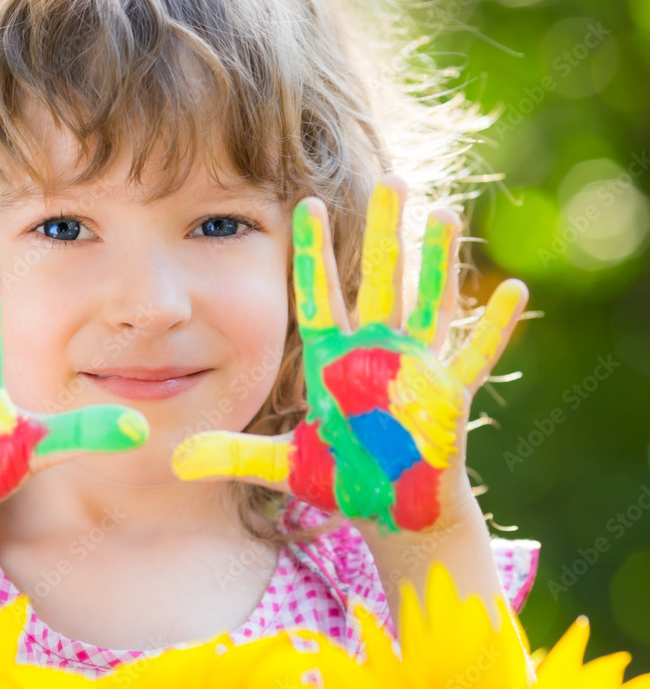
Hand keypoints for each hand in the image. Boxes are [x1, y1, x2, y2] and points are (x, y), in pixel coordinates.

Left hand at [170, 177, 527, 533]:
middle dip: (385, 235)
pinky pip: (475, 357)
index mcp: (333, 361)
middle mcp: (375, 354)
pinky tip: (512, 290)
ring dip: (436, 264)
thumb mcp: (285, 463)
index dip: (312, 254)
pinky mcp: (450, 397)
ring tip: (442, 214)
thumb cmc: (342, 476)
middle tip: (389, 182)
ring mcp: (415, 370)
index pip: (319, 297)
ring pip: (428, 305)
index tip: (305, 204)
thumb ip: (234, 455)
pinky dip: (494, 328)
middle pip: (380, 284)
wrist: (391, 506)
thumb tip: (176, 460)